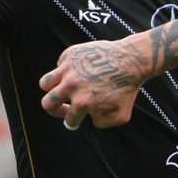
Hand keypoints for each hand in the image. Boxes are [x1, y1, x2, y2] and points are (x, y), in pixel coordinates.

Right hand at [39, 35, 153, 129]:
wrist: (132, 60)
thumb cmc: (128, 89)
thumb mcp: (121, 115)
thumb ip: (102, 123)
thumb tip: (88, 118)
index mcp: (82, 103)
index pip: (69, 119)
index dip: (73, 122)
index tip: (75, 119)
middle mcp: (71, 86)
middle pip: (47, 103)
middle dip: (54, 110)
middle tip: (64, 109)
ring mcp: (68, 69)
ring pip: (45, 83)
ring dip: (51, 89)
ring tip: (62, 90)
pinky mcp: (69, 54)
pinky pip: (60, 65)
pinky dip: (66, 71)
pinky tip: (81, 72)